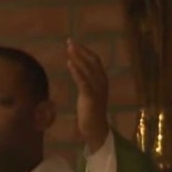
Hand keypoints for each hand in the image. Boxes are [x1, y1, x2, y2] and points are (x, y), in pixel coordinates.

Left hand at [65, 38, 109, 152]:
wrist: (95, 129)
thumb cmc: (91, 112)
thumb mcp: (89, 93)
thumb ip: (86, 82)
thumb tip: (78, 71)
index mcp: (103, 80)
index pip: (95, 60)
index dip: (85, 51)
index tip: (74, 44)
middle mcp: (102, 82)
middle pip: (92, 61)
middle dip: (80, 51)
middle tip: (69, 42)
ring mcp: (97, 90)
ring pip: (88, 69)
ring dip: (78, 57)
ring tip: (69, 49)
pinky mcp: (91, 98)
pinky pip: (83, 81)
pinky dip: (76, 71)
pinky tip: (69, 63)